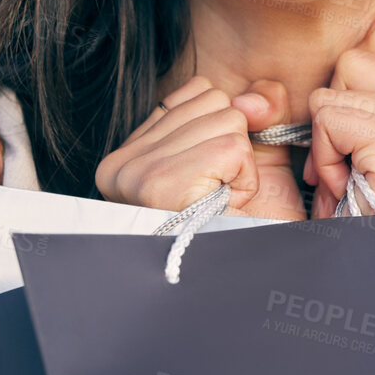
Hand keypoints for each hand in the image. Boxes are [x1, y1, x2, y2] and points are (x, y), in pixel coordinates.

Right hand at [94, 76, 308, 219]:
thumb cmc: (238, 223)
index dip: (224, 129)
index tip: (212, 172)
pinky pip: (235, 147)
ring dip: (242, 164)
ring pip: (229, 120)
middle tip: (217, 190)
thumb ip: (251, 110)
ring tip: (219, 199)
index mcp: (127, 154)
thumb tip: (252, 100)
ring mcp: (139, 173)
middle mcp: (122, 163)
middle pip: (216, 102)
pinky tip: (226, 205)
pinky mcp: (167, 182)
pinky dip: (246, 178)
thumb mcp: (242, 154)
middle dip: (233, 145)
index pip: (198, 93)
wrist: (235, 281)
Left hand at [305, 9, 374, 217]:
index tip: (367, 141)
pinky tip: (348, 185)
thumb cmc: (368, 209)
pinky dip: (323, 154)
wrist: (374, 271)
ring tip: (354, 175)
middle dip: (338, 111)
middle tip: (358, 164)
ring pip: (337, 84)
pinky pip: (328, 115)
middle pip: (356, 56)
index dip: (354, 90)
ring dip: (328, 137)